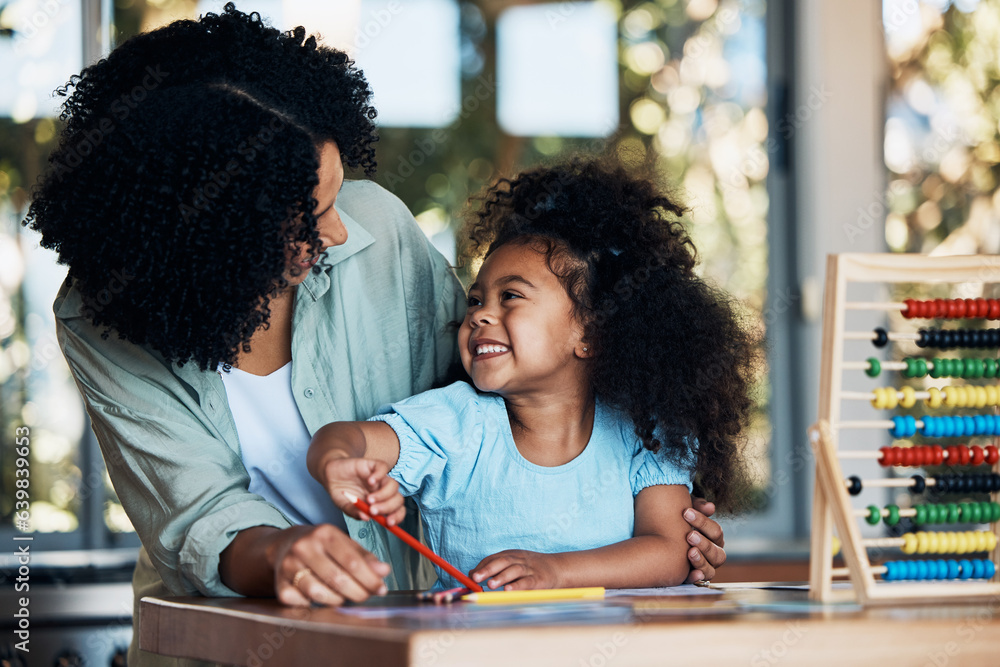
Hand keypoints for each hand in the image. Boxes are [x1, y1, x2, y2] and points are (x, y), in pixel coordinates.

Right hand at [270, 524, 390, 605]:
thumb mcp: (344, 543)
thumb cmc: (322, 545)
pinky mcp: (279, 584)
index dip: (370, 578)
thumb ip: (365, 557)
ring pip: (319, 593)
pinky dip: (316, 604)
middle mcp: (304, 547)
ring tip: (346, 596)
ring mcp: (289, 565)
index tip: (381, 588)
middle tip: (367, 596)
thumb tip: (384, 571)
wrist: (284, 545)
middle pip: (337, 579)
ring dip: (338, 600)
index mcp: (324, 533)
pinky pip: (302, 602)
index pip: (352, 561)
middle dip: (358, 592)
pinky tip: (322, 597)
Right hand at [322, 457, 405, 525]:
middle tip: (373, 511)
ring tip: (368, 499)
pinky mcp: (372, 465)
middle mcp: (383, 491)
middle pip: (397, 499)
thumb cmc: (341, 493)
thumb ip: (354, 512)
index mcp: (381, 504)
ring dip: (383, 495)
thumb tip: (366, 518)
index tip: (388, 522)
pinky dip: (379, 475)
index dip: (397, 516)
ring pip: (393, 485)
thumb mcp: (345, 506)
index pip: (397, 510)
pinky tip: (369, 481)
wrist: (330, 475)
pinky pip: (382, 467)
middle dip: (388, 507)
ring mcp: (379, 478)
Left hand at [471, 550, 561, 590]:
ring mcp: (530, 569)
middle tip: (476, 578)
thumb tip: (470, 574)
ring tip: (490, 585)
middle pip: (502, 561)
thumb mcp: (512, 563)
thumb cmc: (530, 568)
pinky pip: (527, 582)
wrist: (558, 568)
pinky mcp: (539, 579)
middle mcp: (519, 560)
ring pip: (514, 570)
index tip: (470, 576)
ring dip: (501, 577)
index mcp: (511, 555)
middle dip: (488, 569)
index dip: (482, 567)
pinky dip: (517, 586)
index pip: (493, 558)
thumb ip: (493, 567)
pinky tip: (508, 590)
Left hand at [682, 497, 725, 582]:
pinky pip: (699, 582)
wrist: (660, 540)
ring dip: (701, 560)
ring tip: (689, 552)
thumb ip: (697, 506)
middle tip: (689, 535)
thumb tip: (710, 507)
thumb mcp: (685, 511)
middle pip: (717, 552)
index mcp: (713, 538)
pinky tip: (692, 573)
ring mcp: (705, 568)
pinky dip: (696, 578)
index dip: (702, 522)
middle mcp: (713, 554)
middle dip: (704, 543)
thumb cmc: (677, 521)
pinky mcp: (693, 578)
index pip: (716, 531)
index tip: (685, 512)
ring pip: (711, 569)